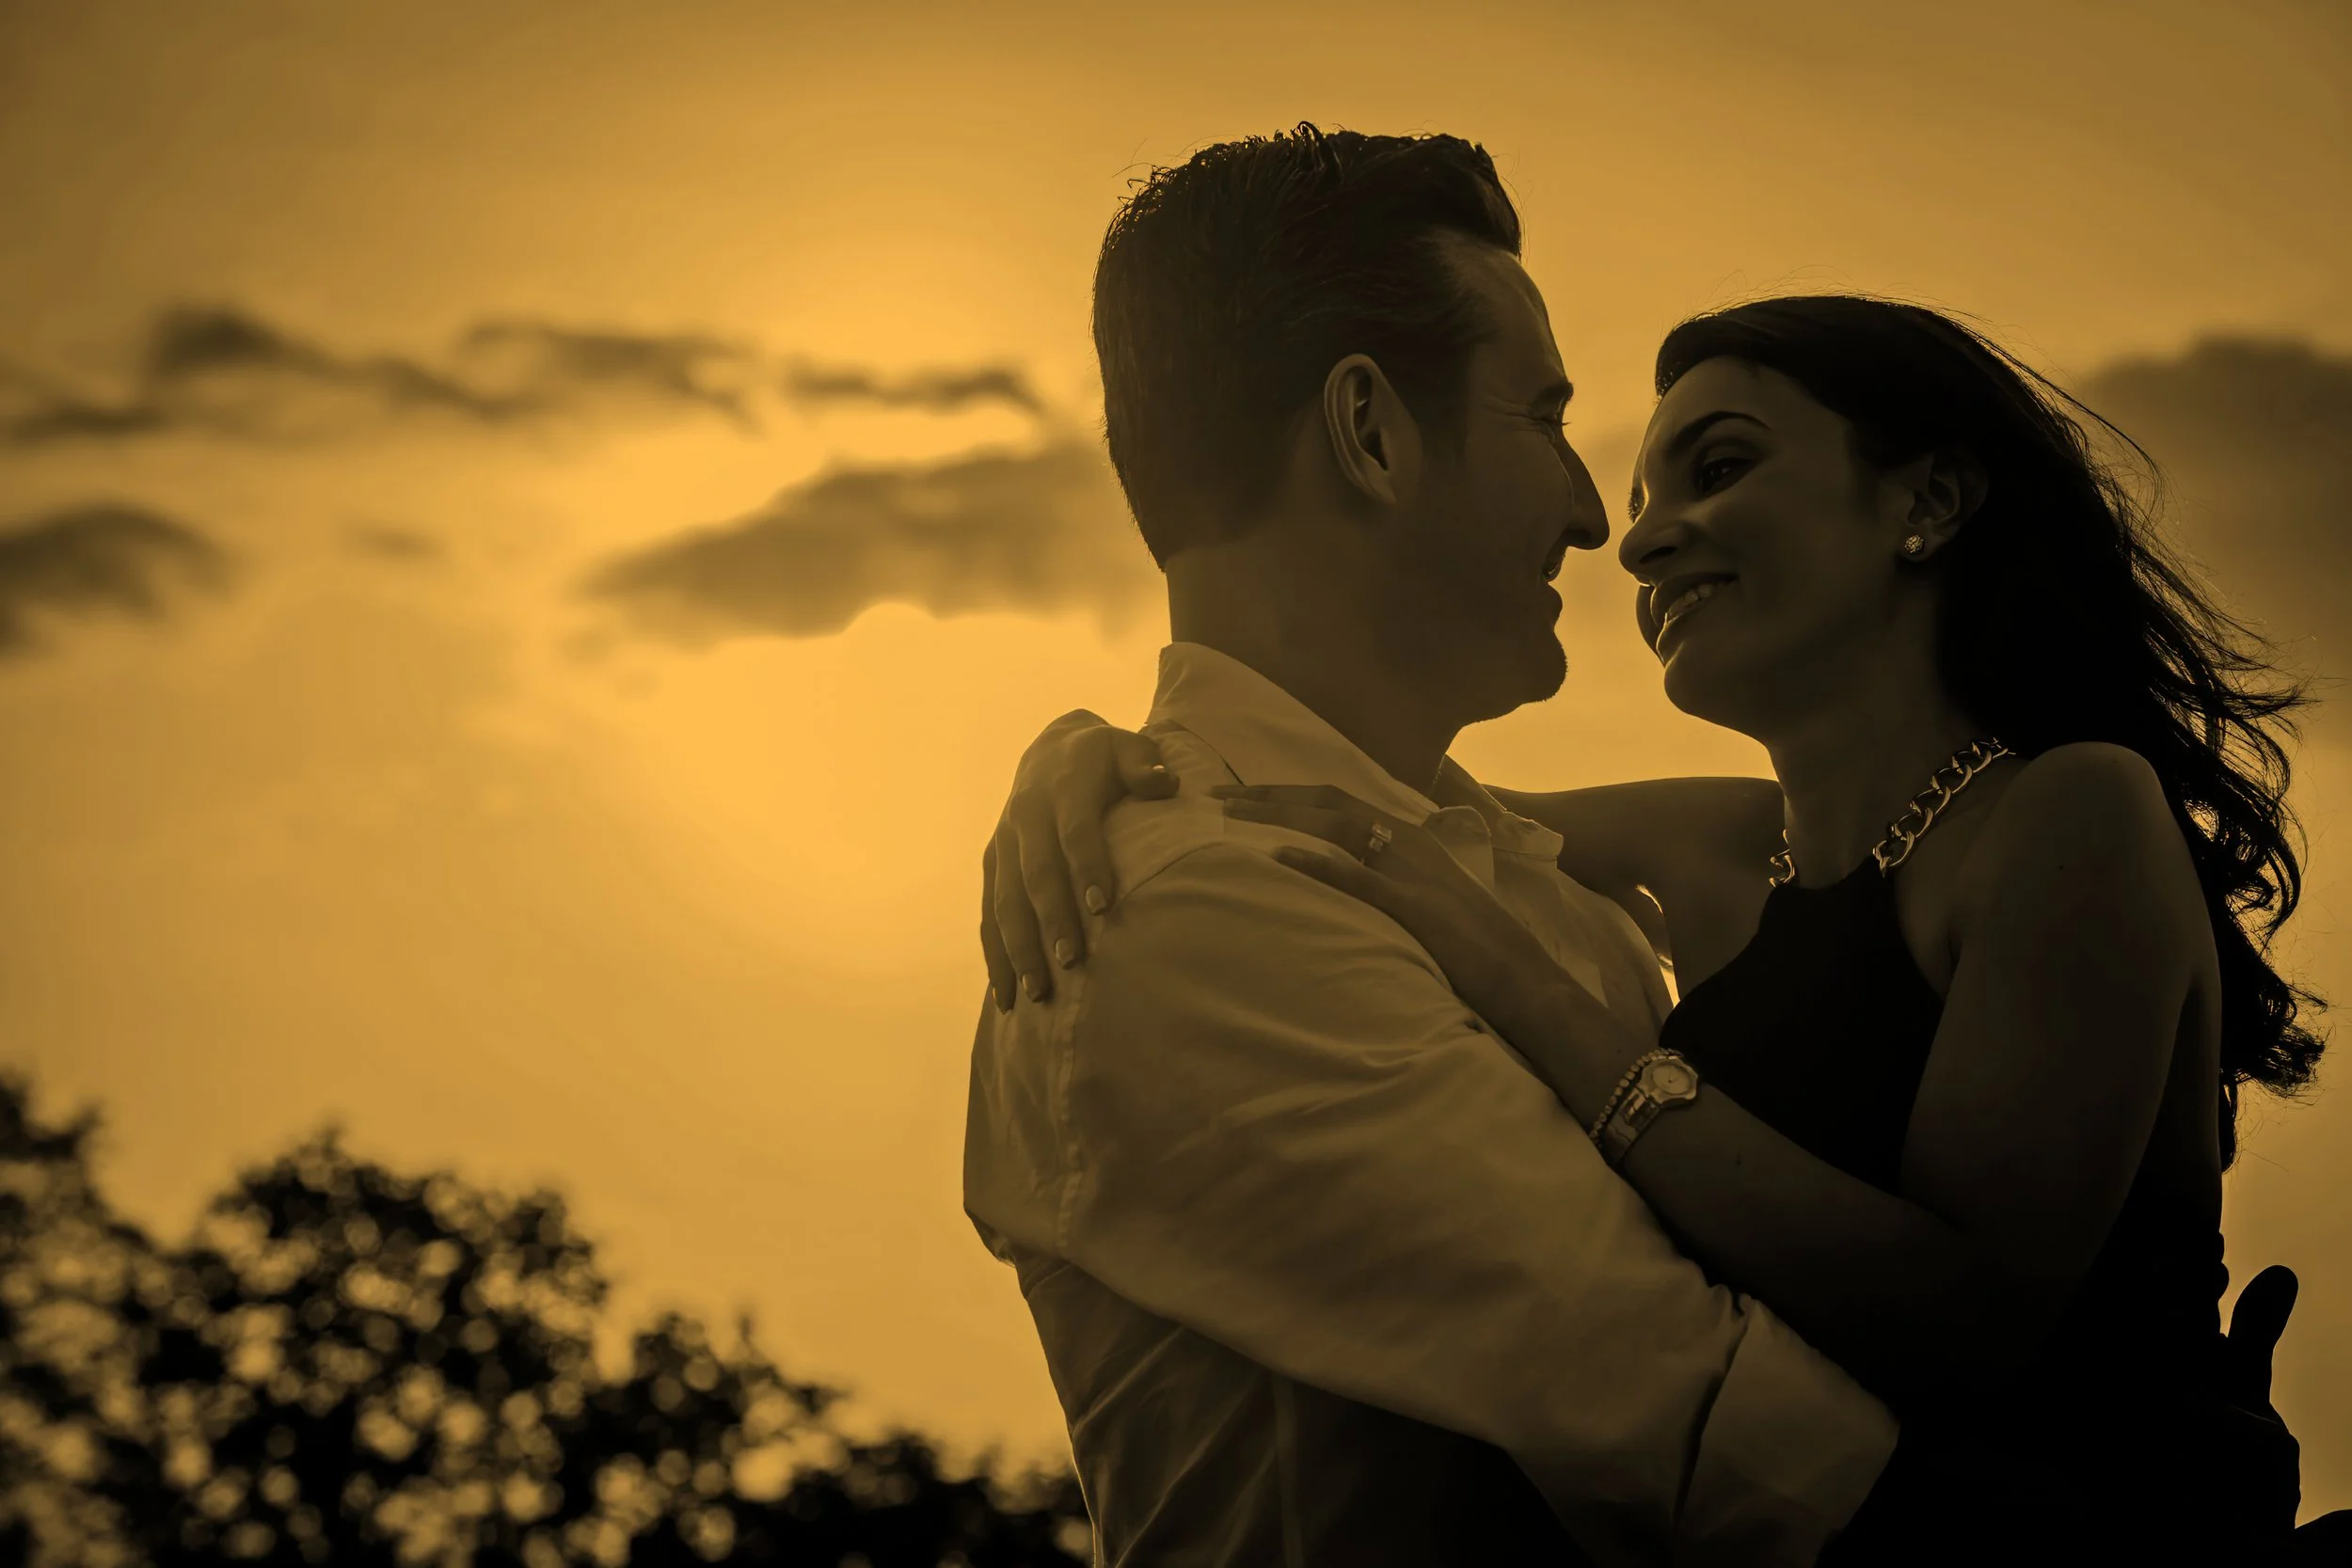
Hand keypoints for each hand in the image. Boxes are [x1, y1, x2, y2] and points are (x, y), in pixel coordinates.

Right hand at [982, 710, 1178, 1009]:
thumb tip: (1164, 782)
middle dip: (1052, 919)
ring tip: (1037, 991)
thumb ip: (1144, 764)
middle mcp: (1025, 816)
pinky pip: (988, 913)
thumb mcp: (1128, 746)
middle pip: (1036, 873)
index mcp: (1062, 788)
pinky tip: (1006, 995)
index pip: (1075, 831)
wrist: (1050, 750)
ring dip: (1019, 946)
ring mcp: (1003, 842)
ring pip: (1005, 900)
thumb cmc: (1103, 758)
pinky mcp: (991, 863)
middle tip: (1072, 961)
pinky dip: (995, 954)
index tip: (1103, 907)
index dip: (1088, 866)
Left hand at [1216, 783, 1647, 1119]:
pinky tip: (1280, 857)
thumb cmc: (1479, 956)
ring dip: (1280, 814)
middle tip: (1214, 795)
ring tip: (1230, 813)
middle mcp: (1413, 844)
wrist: (1532, 988)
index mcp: (1414, 840)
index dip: (1289, 793)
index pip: (1342, 801)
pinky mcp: (1421, 911)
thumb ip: (1389, 886)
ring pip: (1340, 825)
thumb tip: (1344, 881)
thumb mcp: (1429, 906)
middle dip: (1269, 793)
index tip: (1241, 794)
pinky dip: (1319, 864)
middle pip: (1331, 800)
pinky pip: (1361, 879)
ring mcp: (1416, 874)